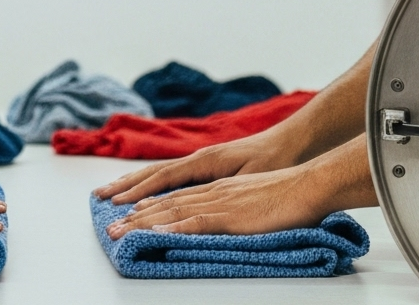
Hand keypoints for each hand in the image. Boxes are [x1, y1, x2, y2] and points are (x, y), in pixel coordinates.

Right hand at [94, 128, 297, 204]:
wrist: (296, 142)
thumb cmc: (276, 161)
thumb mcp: (249, 178)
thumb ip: (218, 189)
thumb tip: (186, 201)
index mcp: (205, 162)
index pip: (162, 178)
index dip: (137, 192)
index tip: (115, 203)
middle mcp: (199, 159)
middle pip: (154, 174)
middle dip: (126, 186)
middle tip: (99, 197)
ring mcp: (203, 161)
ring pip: (162, 172)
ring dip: (136, 183)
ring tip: (113, 190)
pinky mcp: (210, 165)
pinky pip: (174, 175)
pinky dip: (155, 182)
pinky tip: (149, 188)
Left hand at [105, 162, 336, 238]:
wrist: (310, 183)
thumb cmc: (289, 193)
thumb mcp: (253, 197)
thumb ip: (234, 207)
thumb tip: (222, 221)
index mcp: (217, 186)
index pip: (174, 195)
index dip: (147, 203)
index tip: (125, 211)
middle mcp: (212, 189)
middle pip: (165, 201)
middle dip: (134, 213)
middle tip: (109, 226)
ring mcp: (220, 200)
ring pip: (173, 211)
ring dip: (143, 222)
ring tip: (118, 231)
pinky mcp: (231, 215)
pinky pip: (197, 222)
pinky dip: (173, 229)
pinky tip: (155, 235)